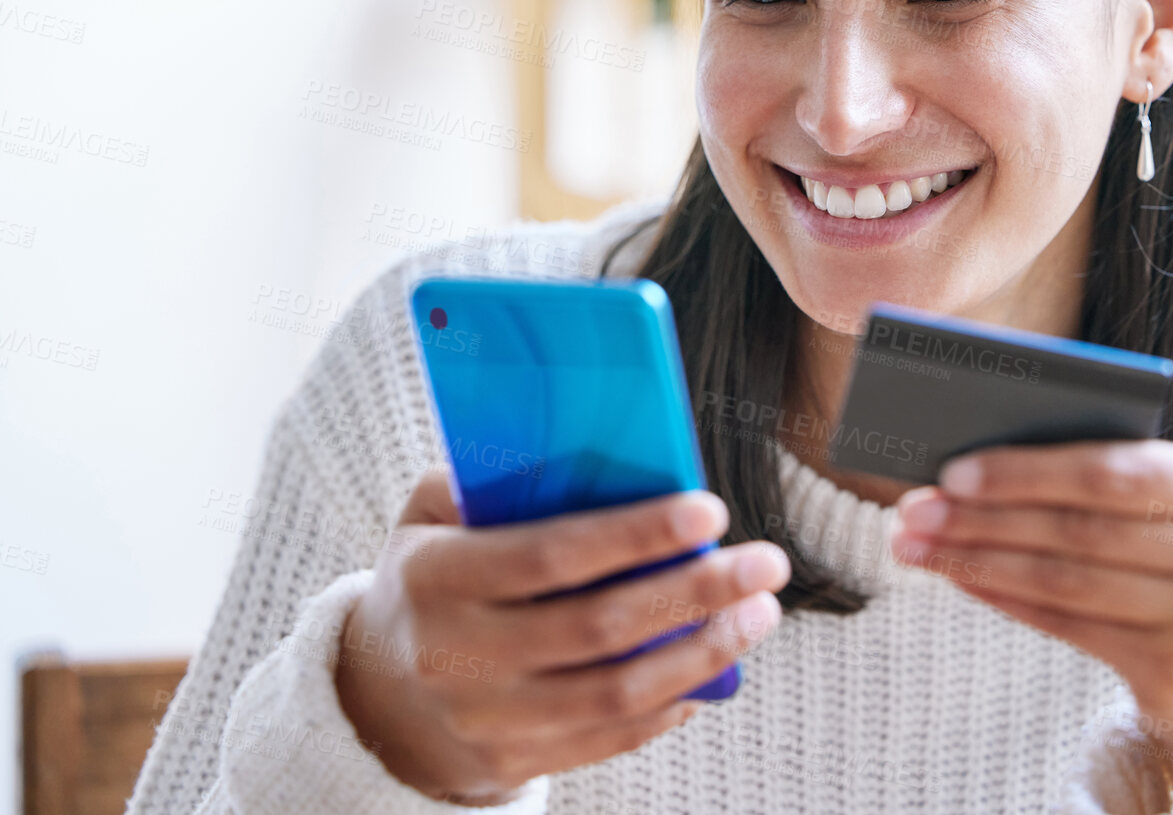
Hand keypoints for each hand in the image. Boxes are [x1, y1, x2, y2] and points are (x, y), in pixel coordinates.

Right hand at [333, 469, 789, 800]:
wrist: (373, 696)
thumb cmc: (431, 579)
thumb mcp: (431, 518)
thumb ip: (493, 479)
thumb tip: (590, 444)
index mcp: (436, 579)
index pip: (550, 555)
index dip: (636, 535)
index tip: (710, 510)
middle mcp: (456, 655)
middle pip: (599, 627)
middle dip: (696, 592)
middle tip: (766, 563)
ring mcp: (485, 719)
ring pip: (617, 692)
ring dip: (704, 652)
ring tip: (759, 614)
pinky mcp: (512, 762)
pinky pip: (610, 738)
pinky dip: (671, 703)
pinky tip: (716, 670)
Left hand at [889, 440, 1172, 804]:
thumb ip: (1121, 472)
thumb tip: (985, 459)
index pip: (1122, 471)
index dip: (1030, 471)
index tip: (954, 468)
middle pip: (1085, 528)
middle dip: (986, 516)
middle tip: (915, 508)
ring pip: (1066, 581)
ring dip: (978, 560)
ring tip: (917, 545)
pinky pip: (1069, 626)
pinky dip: (1005, 598)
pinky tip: (962, 578)